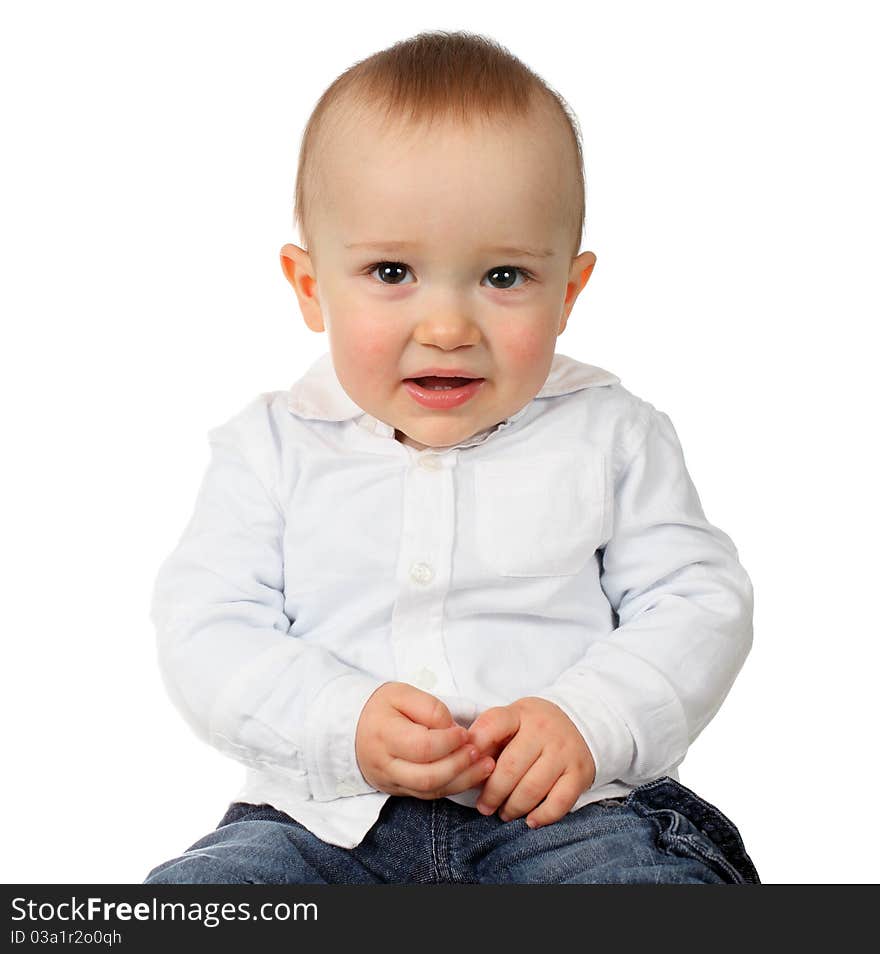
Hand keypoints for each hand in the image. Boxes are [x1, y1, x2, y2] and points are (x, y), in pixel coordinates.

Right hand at [355, 682, 495, 798]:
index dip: (449, 742)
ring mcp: (391, 781)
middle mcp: (385, 764)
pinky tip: (471, 775)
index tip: (465, 732)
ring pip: (430, 791)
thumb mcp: (402, 693)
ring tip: (486, 766)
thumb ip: (430, 708)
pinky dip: (453, 787)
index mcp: (384, 734)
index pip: (422, 747)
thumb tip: (454, 729)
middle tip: (480, 752)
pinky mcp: (398, 791)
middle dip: (460, 766)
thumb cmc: (382, 706)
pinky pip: (428, 795)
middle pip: (427, 776)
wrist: (354, 727)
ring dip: (462, 780)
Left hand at [466, 697, 595, 828]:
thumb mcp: (510, 721)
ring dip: (513, 807)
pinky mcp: (579, 772)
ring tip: (504, 813)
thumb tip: (465, 765)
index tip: (465, 767)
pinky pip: (560, 801)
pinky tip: (530, 821)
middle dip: (492, 792)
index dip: (475, 747)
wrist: (578, 722)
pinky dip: (543, 816)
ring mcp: (564, 751)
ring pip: (533, 787)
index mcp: (520, 713)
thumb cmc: (532, 728)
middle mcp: (543, 729)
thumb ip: (488, 738)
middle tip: (484, 806)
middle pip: (510, 767)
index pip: (493, 725)